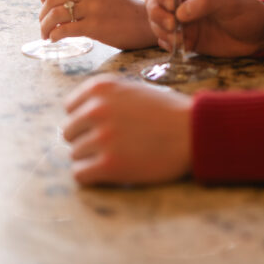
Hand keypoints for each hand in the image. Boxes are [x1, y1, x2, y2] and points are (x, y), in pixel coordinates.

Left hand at [38, 0, 155, 50]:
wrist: (146, 22)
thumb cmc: (123, 9)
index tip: (43, 1)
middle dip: (42, 14)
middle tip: (44, 24)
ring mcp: (93, 8)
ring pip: (55, 15)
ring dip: (45, 27)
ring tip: (47, 35)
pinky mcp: (95, 26)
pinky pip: (64, 30)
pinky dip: (54, 36)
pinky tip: (55, 39)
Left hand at [63, 76, 190, 185]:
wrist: (193, 132)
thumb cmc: (167, 112)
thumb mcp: (133, 90)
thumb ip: (106, 98)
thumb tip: (78, 116)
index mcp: (102, 87)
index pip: (70, 107)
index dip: (85, 118)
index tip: (102, 125)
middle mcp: (96, 109)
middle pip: (69, 132)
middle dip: (87, 139)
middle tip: (112, 144)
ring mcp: (101, 137)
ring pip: (75, 154)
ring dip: (93, 158)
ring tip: (118, 156)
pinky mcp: (108, 165)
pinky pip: (80, 174)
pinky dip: (92, 176)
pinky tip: (110, 171)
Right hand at [145, 0, 263, 57]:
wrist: (258, 36)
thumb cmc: (247, 11)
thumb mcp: (230, 2)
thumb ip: (206, 3)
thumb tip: (180, 12)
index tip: (171, 5)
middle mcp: (182, 0)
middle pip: (153, 2)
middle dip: (157, 14)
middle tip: (173, 25)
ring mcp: (182, 20)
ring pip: (156, 22)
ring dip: (161, 30)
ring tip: (180, 38)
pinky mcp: (185, 38)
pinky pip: (165, 40)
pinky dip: (168, 44)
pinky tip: (184, 46)